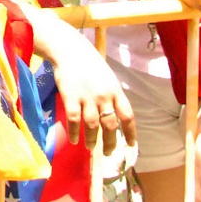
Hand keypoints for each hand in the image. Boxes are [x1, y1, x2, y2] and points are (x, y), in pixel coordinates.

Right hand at [47, 36, 136, 151]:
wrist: (69, 49)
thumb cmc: (89, 63)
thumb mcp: (107, 77)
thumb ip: (112, 95)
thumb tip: (115, 116)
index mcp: (115, 91)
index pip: (127, 116)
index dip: (130, 133)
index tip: (131, 145)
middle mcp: (104, 96)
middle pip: (111, 125)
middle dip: (111, 142)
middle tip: (109, 152)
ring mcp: (87, 97)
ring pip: (93, 126)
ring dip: (93, 140)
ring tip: (91, 147)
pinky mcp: (71, 97)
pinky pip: (74, 121)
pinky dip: (74, 133)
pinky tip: (75, 140)